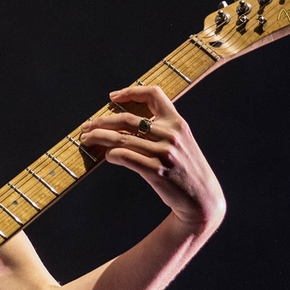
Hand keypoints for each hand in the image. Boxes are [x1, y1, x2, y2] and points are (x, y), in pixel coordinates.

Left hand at [79, 85, 225, 232]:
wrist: (202, 197)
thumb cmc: (186, 168)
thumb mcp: (181, 141)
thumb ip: (161, 129)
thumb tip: (124, 123)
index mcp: (177, 122)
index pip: (154, 94)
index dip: (131, 92)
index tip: (113, 97)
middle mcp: (171, 135)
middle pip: (127, 119)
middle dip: (101, 121)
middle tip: (87, 126)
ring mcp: (164, 153)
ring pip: (121, 138)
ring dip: (99, 138)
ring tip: (86, 139)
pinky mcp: (156, 171)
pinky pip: (125, 157)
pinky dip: (111, 155)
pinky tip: (107, 156)